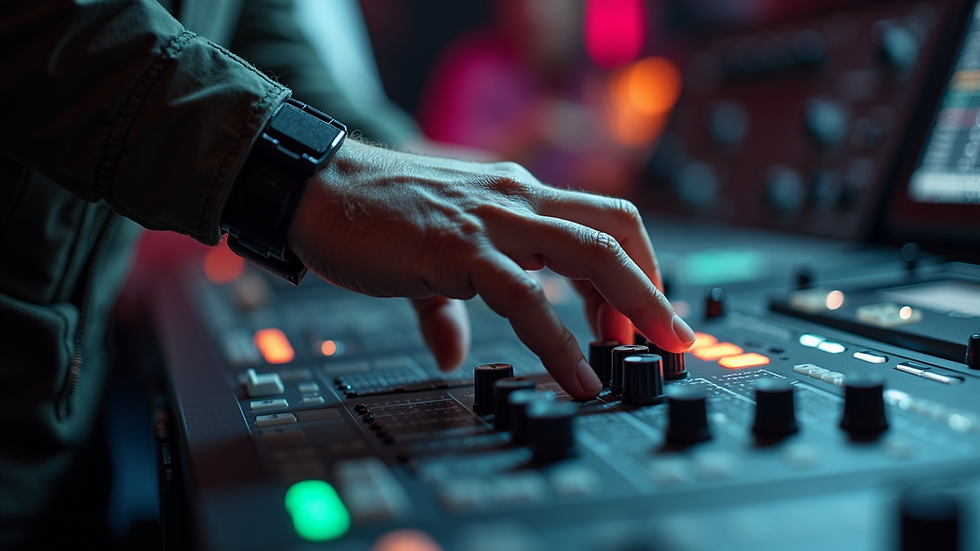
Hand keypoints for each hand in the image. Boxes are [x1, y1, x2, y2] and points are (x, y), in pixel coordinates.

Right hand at [287, 139, 695, 399]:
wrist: (315, 188)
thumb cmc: (371, 217)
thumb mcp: (425, 263)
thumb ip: (446, 306)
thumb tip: (453, 352)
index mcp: (516, 197)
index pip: (602, 221)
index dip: (632, 270)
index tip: (634, 319)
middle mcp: (516, 199)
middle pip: (616, 229)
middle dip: (654, 286)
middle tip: (674, 337)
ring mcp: (492, 221)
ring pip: (590, 252)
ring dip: (634, 305)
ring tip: (655, 352)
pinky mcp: (459, 249)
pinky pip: (526, 296)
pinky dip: (561, 340)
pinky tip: (577, 376)